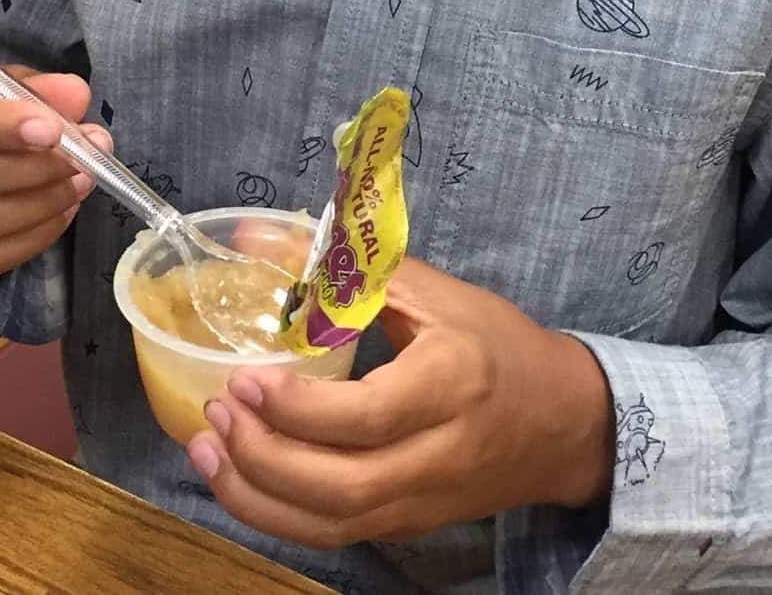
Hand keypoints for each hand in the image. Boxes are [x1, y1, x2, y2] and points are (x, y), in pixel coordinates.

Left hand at [188, 258, 614, 548]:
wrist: (563, 424)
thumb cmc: (498, 345)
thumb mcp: (436, 292)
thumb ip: (347, 267)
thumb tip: (254, 237)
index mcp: (452, 386)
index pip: (368, 417)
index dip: (299, 409)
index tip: (246, 378)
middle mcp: (439, 455)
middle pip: (342, 487)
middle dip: (265, 458)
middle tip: (218, 413)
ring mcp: (423, 502)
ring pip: (331, 525)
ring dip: (256, 497)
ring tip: (207, 452)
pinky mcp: (408, 526)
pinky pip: (335, 535)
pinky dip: (278, 515)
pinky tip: (240, 479)